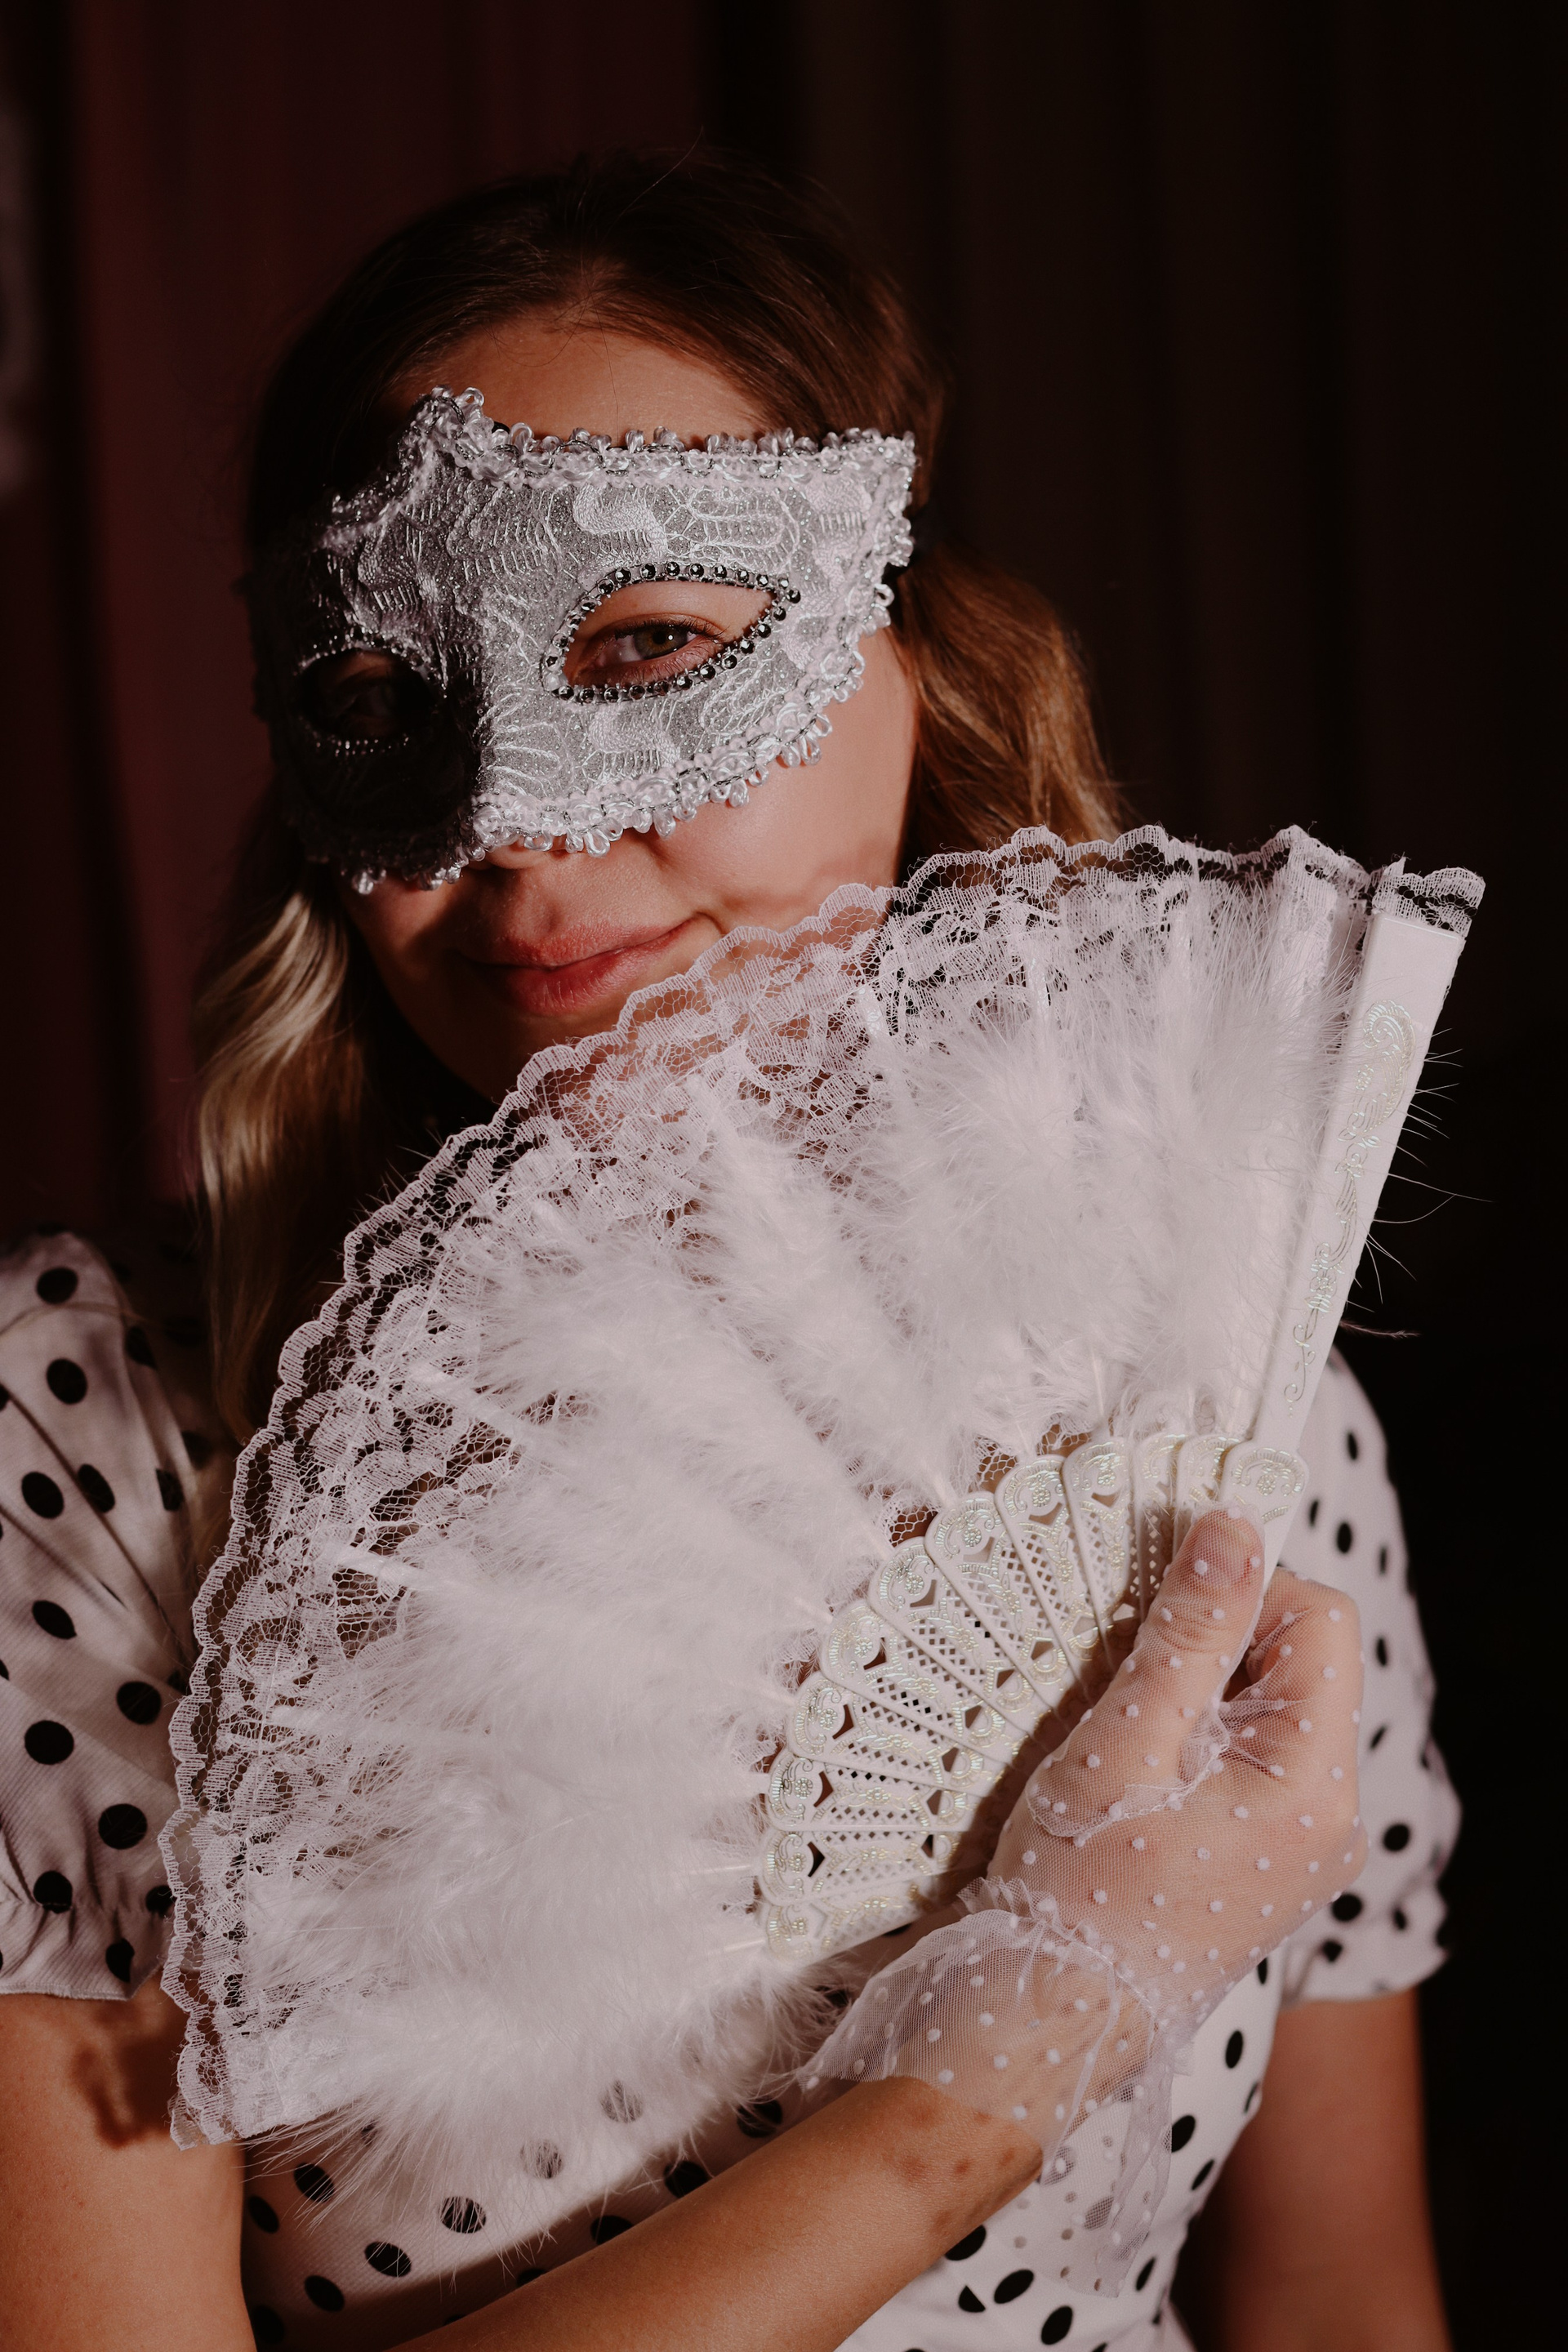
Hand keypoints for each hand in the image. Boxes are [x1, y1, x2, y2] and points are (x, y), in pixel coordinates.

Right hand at [813, 1508, 1366, 2284]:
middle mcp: (1330, 1815)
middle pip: (1301, 1662)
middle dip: (1217, 1635)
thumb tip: (1232, 1529)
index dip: (1245, 1587)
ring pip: (1270, 1706)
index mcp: (1314, 1783)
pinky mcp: (1263, 1859)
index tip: (1158, 1599)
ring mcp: (1301, 1843)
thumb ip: (1188, 1633)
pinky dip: (1194, 1732)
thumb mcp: (1126, 1741)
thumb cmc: (1077, 1886)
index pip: (1319, 1622)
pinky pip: (1250, 1758)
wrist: (1047, 2017)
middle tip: (1127, 1655)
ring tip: (1122, 1712)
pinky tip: (1132, 1757)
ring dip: (1198, 1682)